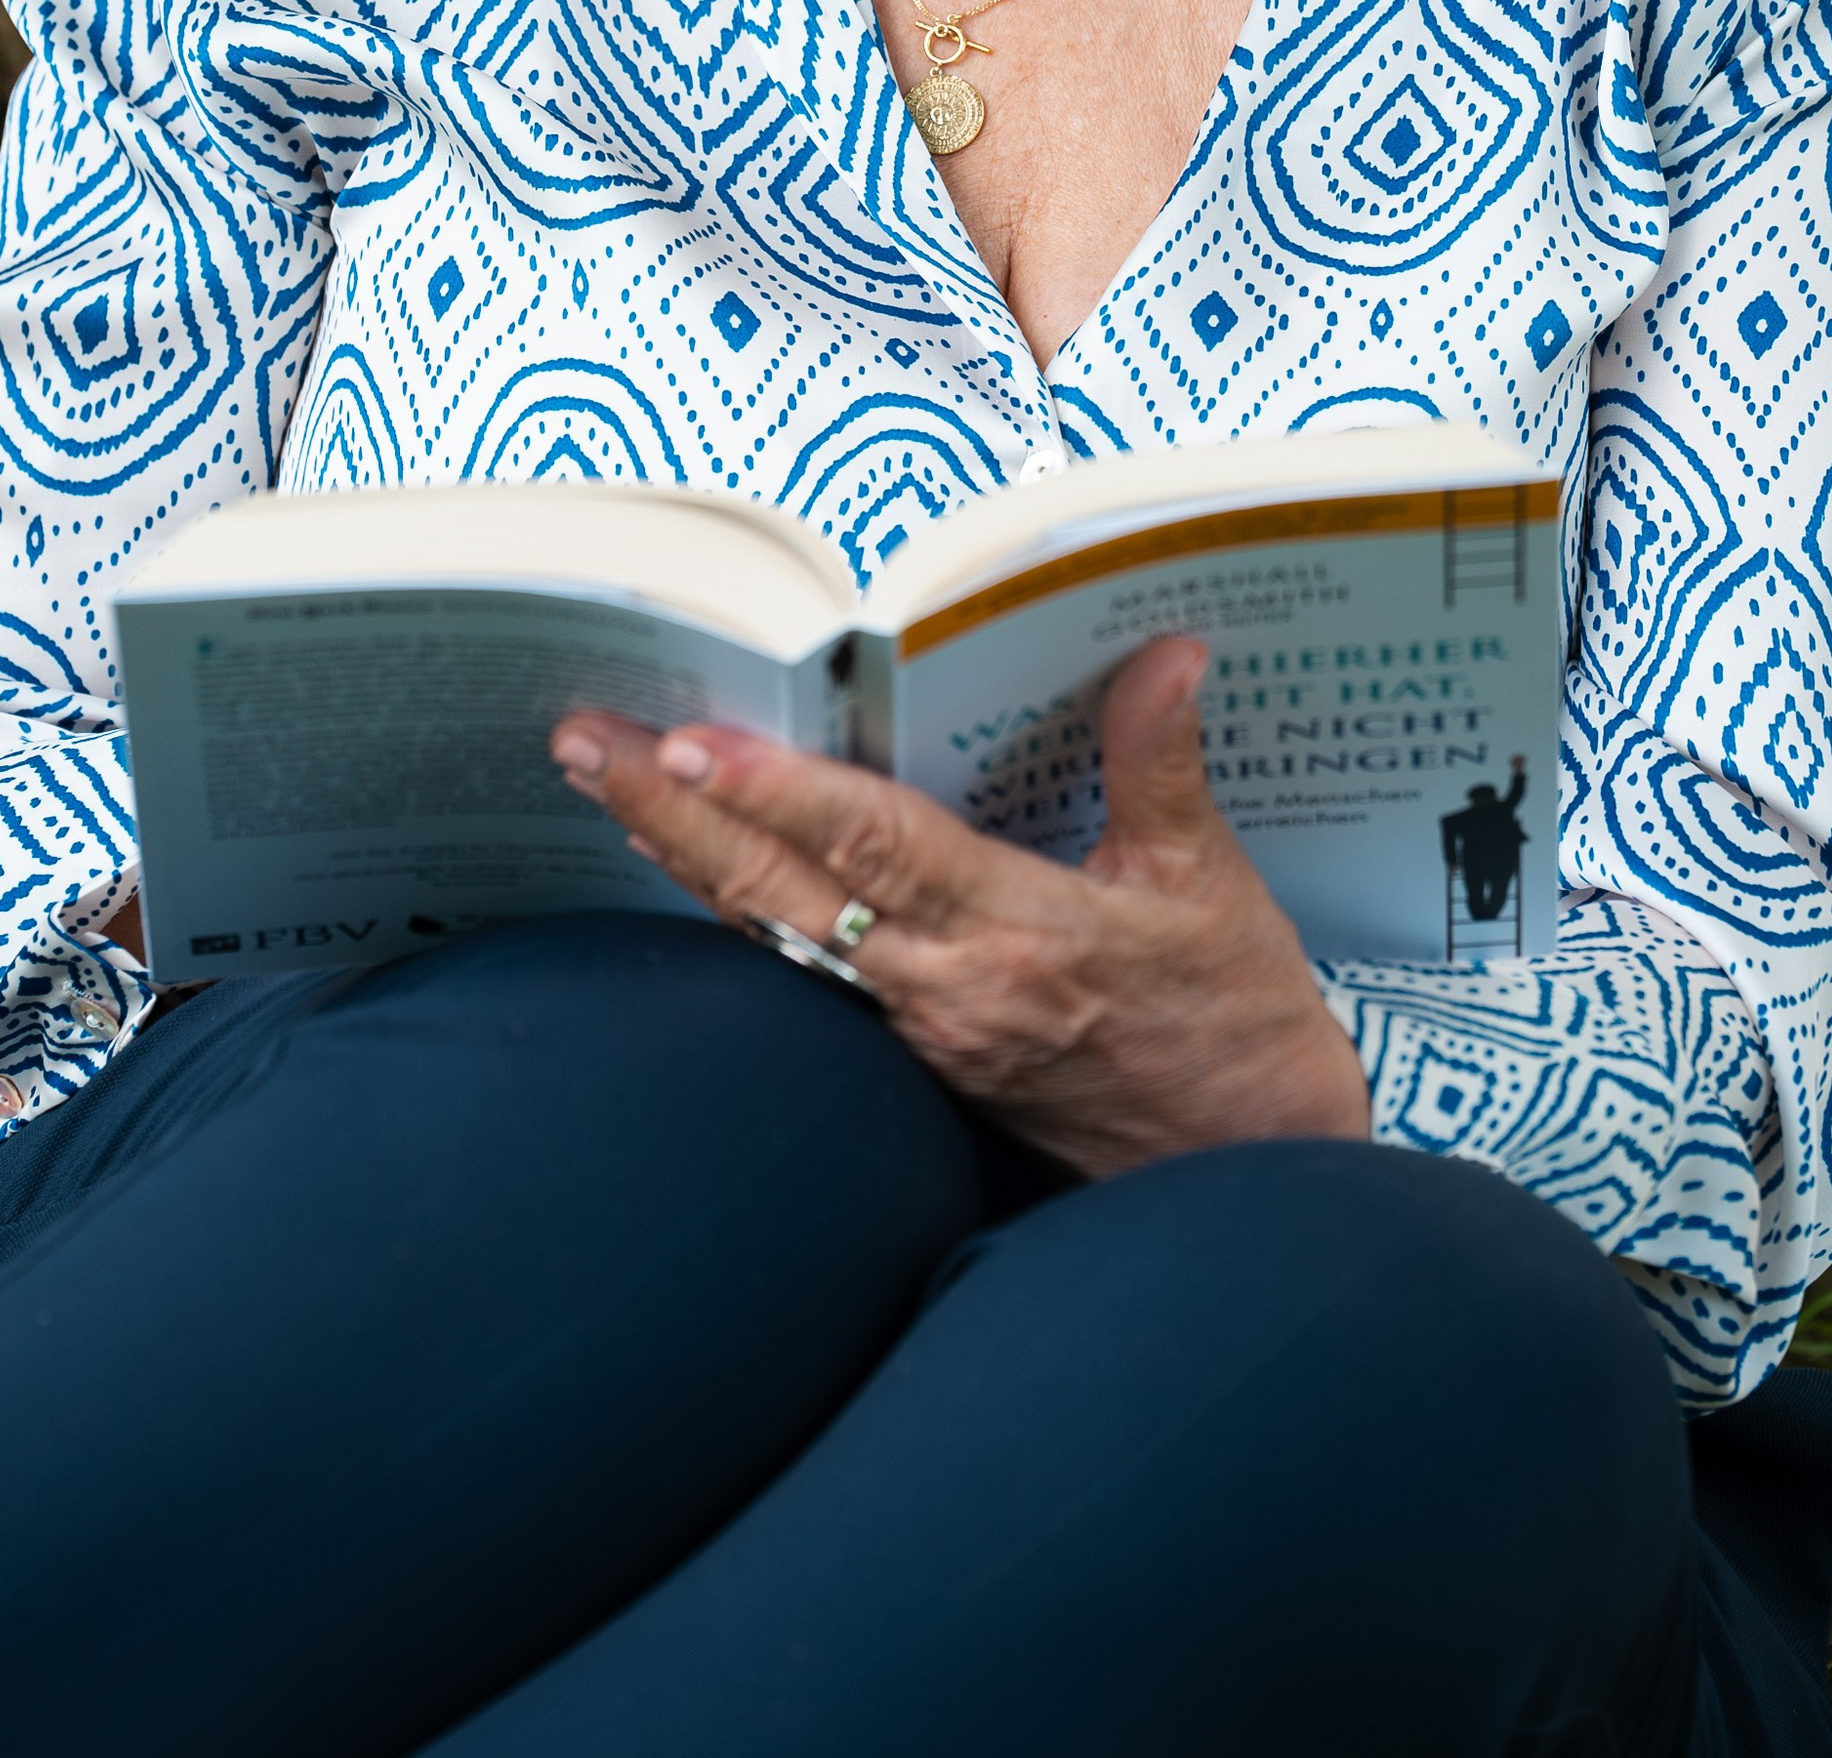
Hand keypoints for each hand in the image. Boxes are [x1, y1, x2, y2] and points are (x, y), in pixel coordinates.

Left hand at [551, 634, 1370, 1175]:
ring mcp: (924, 1033)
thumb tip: (1164, 653)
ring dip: (688, 857)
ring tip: (609, 785)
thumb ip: (1163, 764)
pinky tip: (692, 870)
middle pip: (783, 891)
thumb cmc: (1238, 1030)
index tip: (688, 741)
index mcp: (1023, 934)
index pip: (873, 846)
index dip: (775, 792)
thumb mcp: (1216, 888)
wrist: (1247, 1177)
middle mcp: (950, 988)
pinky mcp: (919, 1061)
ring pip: (777, 935)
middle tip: (583, 741)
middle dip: (674, 811)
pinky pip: (806, 975)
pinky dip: (740, 913)